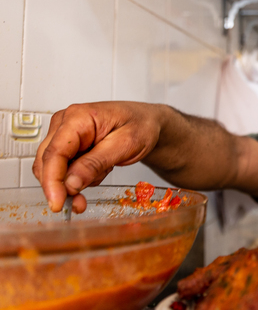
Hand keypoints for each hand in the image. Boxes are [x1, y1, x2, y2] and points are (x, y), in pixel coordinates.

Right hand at [33, 102, 164, 212]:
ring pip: (53, 169)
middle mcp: (65, 123)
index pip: (54, 153)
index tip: (57, 202)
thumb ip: (96, 163)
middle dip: (62, 186)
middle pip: (48, 162)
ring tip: (104, 172)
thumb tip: (70, 183)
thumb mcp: (126, 144)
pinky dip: (79, 177)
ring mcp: (64, 134)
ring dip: (74, 182)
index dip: (53, 181)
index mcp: (78, 117)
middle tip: (81, 203)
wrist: (146, 122)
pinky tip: (100, 169)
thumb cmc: (140, 125)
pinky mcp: (68, 145)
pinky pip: (64, 169)